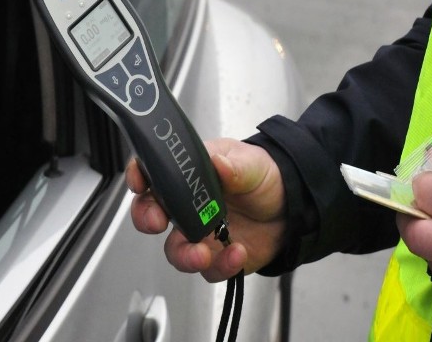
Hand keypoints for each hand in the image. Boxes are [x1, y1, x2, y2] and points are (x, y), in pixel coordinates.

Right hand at [126, 138, 285, 281]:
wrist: (291, 208)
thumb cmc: (265, 178)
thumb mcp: (253, 163)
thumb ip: (234, 165)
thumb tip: (218, 162)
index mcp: (192, 174)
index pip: (154, 172)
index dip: (140, 176)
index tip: (140, 183)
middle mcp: (188, 205)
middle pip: (152, 213)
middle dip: (147, 218)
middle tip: (157, 222)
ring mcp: (200, 232)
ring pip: (175, 249)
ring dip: (184, 255)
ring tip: (202, 254)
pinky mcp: (216, 257)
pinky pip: (209, 269)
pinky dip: (221, 266)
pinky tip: (237, 253)